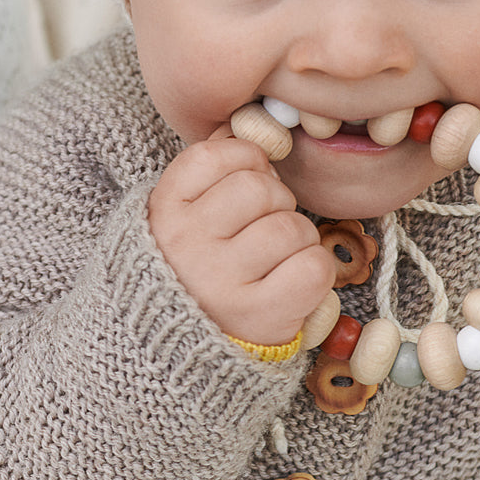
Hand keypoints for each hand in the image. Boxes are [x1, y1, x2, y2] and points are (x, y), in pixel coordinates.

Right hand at [148, 135, 334, 344]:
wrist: (175, 350)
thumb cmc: (191, 272)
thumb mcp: (178, 218)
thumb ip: (209, 173)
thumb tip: (252, 129)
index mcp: (163, 213)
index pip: (217, 155)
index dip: (246, 161)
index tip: (245, 186)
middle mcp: (187, 245)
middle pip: (260, 188)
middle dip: (276, 201)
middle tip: (264, 227)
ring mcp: (222, 282)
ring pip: (292, 226)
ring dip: (297, 238)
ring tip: (276, 259)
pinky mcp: (259, 314)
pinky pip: (313, 266)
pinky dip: (315, 270)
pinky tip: (292, 281)